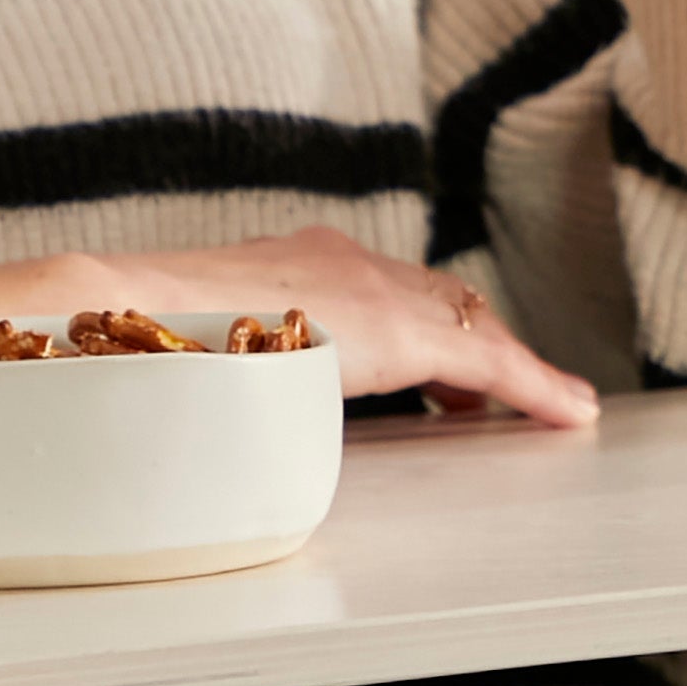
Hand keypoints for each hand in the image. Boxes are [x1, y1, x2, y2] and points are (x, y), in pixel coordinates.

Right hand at [0, 226, 598, 429]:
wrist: (122, 319)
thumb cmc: (135, 346)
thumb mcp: (191, 356)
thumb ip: (217, 374)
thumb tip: (195, 424)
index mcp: (285, 267)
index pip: (376, 290)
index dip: (419, 324)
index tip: (438, 369)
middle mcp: (332, 261)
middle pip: (432, 300)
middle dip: (471, 343)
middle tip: (498, 392)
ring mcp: (366, 285)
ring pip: (467, 326)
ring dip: (509, 367)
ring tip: (550, 405)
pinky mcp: (397, 326)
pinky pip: (486, 360)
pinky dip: (530, 384)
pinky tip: (564, 411)